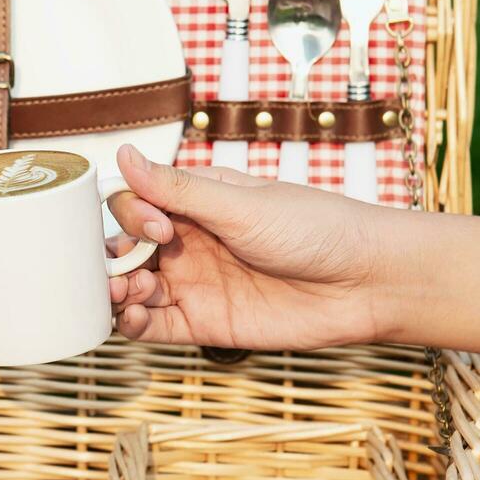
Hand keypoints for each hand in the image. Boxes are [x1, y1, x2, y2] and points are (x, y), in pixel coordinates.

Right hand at [106, 145, 392, 350]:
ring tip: (130, 294)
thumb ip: (179, 189)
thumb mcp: (242, 205)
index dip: (131, 216)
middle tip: (128, 270)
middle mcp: (189, 242)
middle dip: (112, 258)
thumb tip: (122, 154)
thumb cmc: (317, 229)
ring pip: (133, 288)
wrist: (367, 281)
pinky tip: (131, 318)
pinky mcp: (205, 324)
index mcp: (196, 203)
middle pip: (126, 248)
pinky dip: (131, 324)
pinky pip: (153, 326)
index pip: (136, 203)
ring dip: (117, 291)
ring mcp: (195, 284)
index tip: (158, 228)